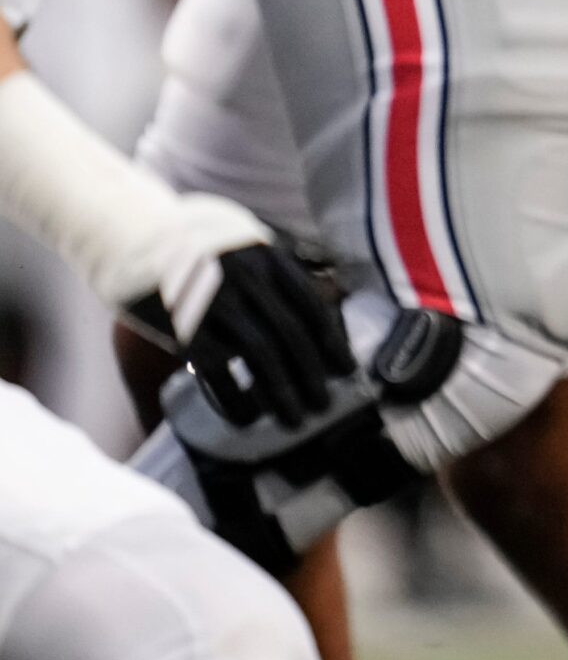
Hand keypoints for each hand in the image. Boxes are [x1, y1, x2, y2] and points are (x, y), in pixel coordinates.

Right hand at [128, 196, 352, 427]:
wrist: (129, 240)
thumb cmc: (195, 246)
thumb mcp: (243, 242)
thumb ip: (275, 271)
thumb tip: (322, 306)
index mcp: (266, 256)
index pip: (311, 305)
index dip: (333, 342)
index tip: (345, 370)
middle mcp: (245, 276)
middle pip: (291, 334)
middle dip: (312, 375)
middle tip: (323, 405)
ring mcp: (214, 301)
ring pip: (261, 354)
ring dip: (282, 393)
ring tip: (294, 420)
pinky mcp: (183, 327)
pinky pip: (218, 371)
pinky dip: (236, 398)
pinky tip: (246, 416)